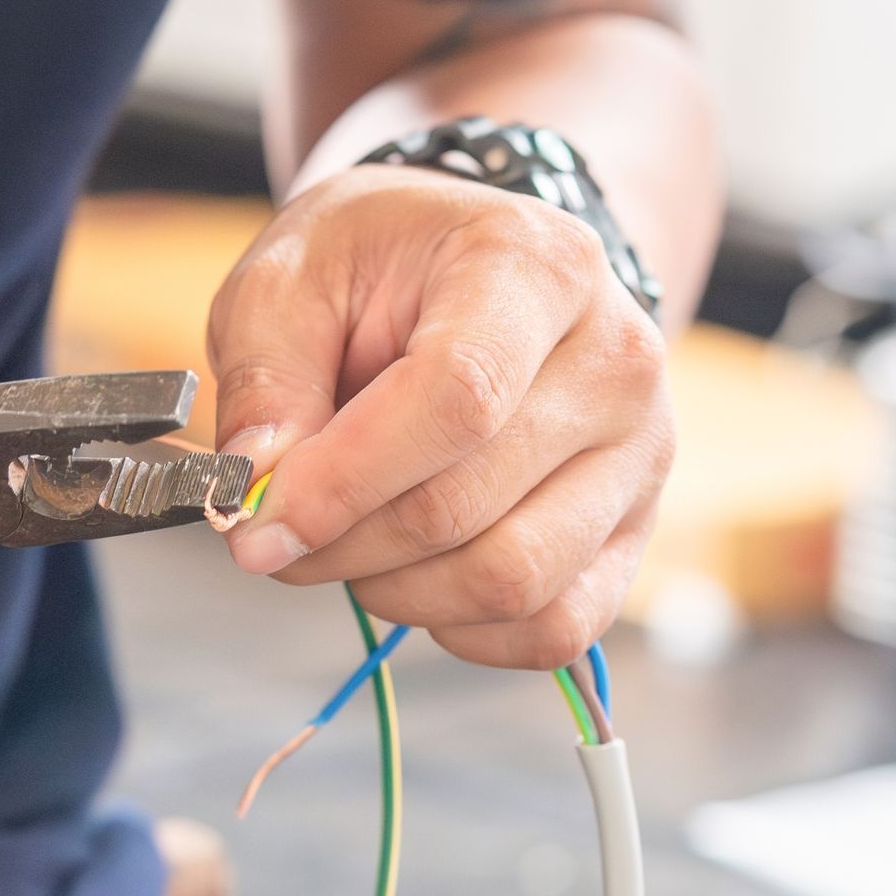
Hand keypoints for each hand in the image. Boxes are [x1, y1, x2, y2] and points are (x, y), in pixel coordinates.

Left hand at [209, 164, 674, 668]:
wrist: (478, 272)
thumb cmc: (382, 269)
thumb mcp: (290, 281)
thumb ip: (266, 380)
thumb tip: (256, 487)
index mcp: (535, 268)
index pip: (461, 397)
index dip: (347, 480)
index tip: (260, 522)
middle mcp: (614, 361)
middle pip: (466, 504)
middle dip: (343, 543)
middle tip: (279, 533)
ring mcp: (639, 453)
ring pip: (512, 580)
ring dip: (398, 591)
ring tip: (351, 542)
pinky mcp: (635, 529)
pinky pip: (553, 626)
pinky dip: (464, 627)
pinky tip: (418, 573)